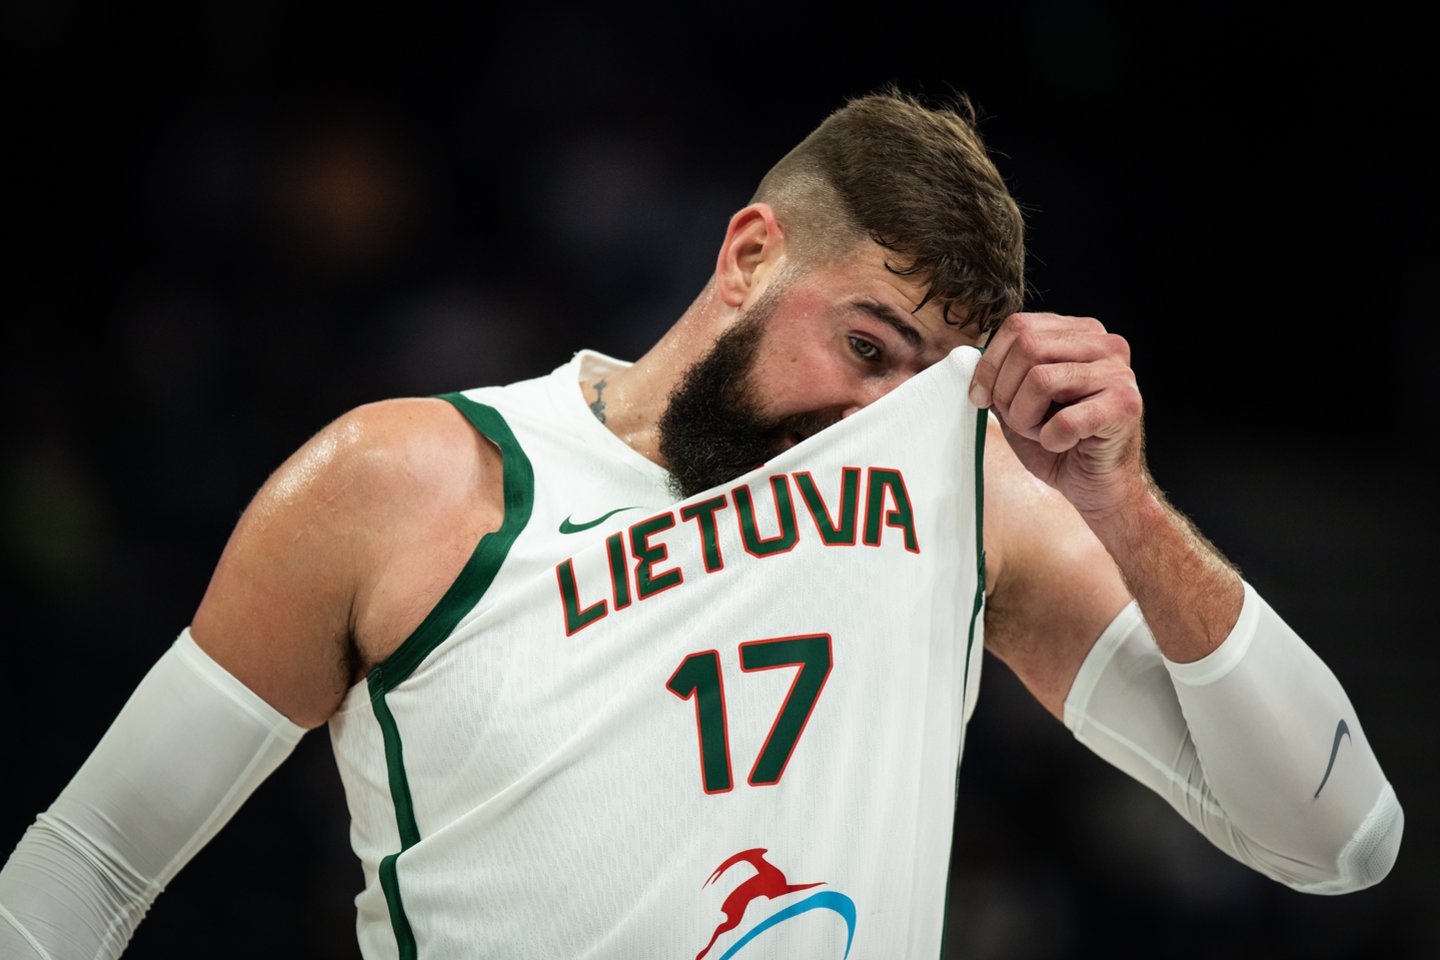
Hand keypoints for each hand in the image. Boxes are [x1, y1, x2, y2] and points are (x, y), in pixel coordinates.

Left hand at [969, 312, 1145, 520]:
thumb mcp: (1018, 401)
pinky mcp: (1126, 405)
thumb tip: (967, 359)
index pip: (1019, 326)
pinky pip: (1065, 420)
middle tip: (1018, 421)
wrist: (1098, 485)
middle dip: (1007, 392)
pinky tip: (1064, 444)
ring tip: (1042, 432)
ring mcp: (1119, 372)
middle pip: (1028, 346)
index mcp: (1079, 333)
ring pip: (1041, 379)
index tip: (979, 397)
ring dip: (1027, 418)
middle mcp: (1105, 344)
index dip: (989, 364)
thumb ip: (999, 375)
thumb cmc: (1058, 441)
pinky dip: (1052, 439)